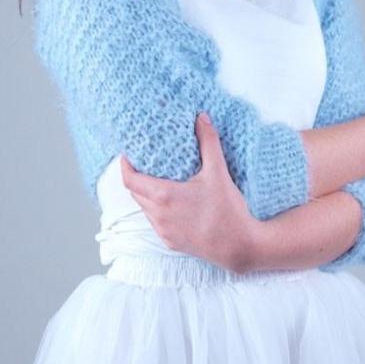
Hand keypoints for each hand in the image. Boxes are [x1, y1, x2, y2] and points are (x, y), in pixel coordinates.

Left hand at [120, 112, 257, 272]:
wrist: (239, 245)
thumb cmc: (228, 210)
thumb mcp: (218, 172)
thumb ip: (208, 142)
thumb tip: (201, 118)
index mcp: (164, 196)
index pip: (130, 180)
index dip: (125, 166)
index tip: (128, 154)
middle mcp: (158, 215)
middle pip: (135, 193)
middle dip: (136, 177)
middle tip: (144, 163)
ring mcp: (163, 231)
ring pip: (145, 208)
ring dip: (146, 194)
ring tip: (157, 180)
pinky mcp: (170, 242)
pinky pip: (155, 222)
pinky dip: (157, 210)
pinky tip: (171, 202)